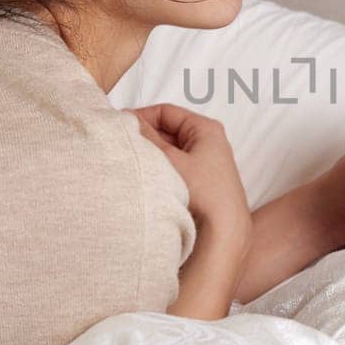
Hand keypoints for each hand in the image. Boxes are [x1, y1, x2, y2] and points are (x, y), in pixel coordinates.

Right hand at [131, 104, 251, 253]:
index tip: (120, 127)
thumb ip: (147, 137)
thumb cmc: (203, 193)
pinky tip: (146, 178)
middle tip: (122, 146)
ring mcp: (207, 163)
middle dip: (145, 137)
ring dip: (152, 155)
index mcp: (206, 129)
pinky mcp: (202, 183)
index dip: (141, 117)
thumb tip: (128, 120)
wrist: (224, 232)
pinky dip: (160, 169)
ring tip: (132, 162)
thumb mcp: (170, 160)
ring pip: (170, 151)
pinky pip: (175, 168)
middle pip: (168, 131)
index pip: (166, 112)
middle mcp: (210, 143)